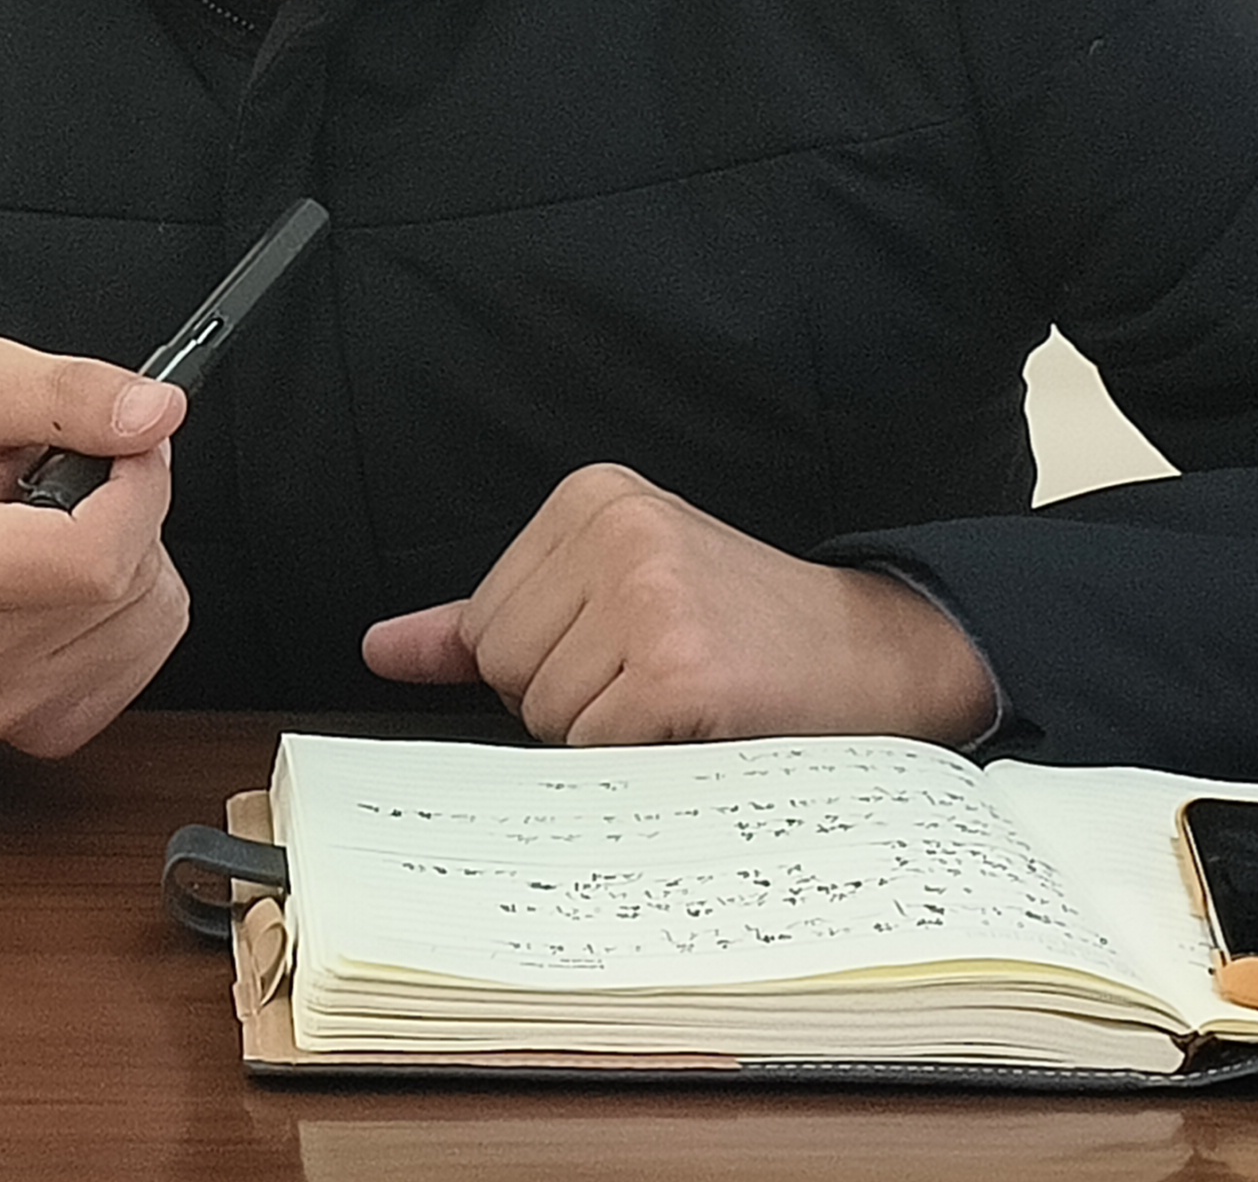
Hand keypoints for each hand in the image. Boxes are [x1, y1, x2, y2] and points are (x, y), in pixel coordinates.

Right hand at [0, 335, 191, 757]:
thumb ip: (65, 392)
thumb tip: (156, 414)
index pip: (92, 555)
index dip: (137, 487)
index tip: (124, 448)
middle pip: (127, 584)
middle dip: (131, 512)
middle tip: (69, 484)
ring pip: (153, 619)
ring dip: (135, 560)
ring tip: (61, 532)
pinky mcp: (40, 729)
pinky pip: (148, 655)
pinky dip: (133, 608)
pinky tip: (72, 581)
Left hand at [358, 463, 996, 748]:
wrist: (874, 655)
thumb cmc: (739, 633)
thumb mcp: (611, 593)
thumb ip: (489, 621)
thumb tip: (382, 649)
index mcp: (591, 496)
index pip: (488, 625)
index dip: (553, 667)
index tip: (633, 649)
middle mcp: (617, 528)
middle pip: (509, 669)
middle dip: (573, 703)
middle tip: (662, 679)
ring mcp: (648, 593)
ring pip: (547, 717)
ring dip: (610, 737)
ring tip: (686, 698)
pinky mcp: (676, 665)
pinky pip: (596, 751)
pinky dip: (642, 762)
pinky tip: (700, 723)